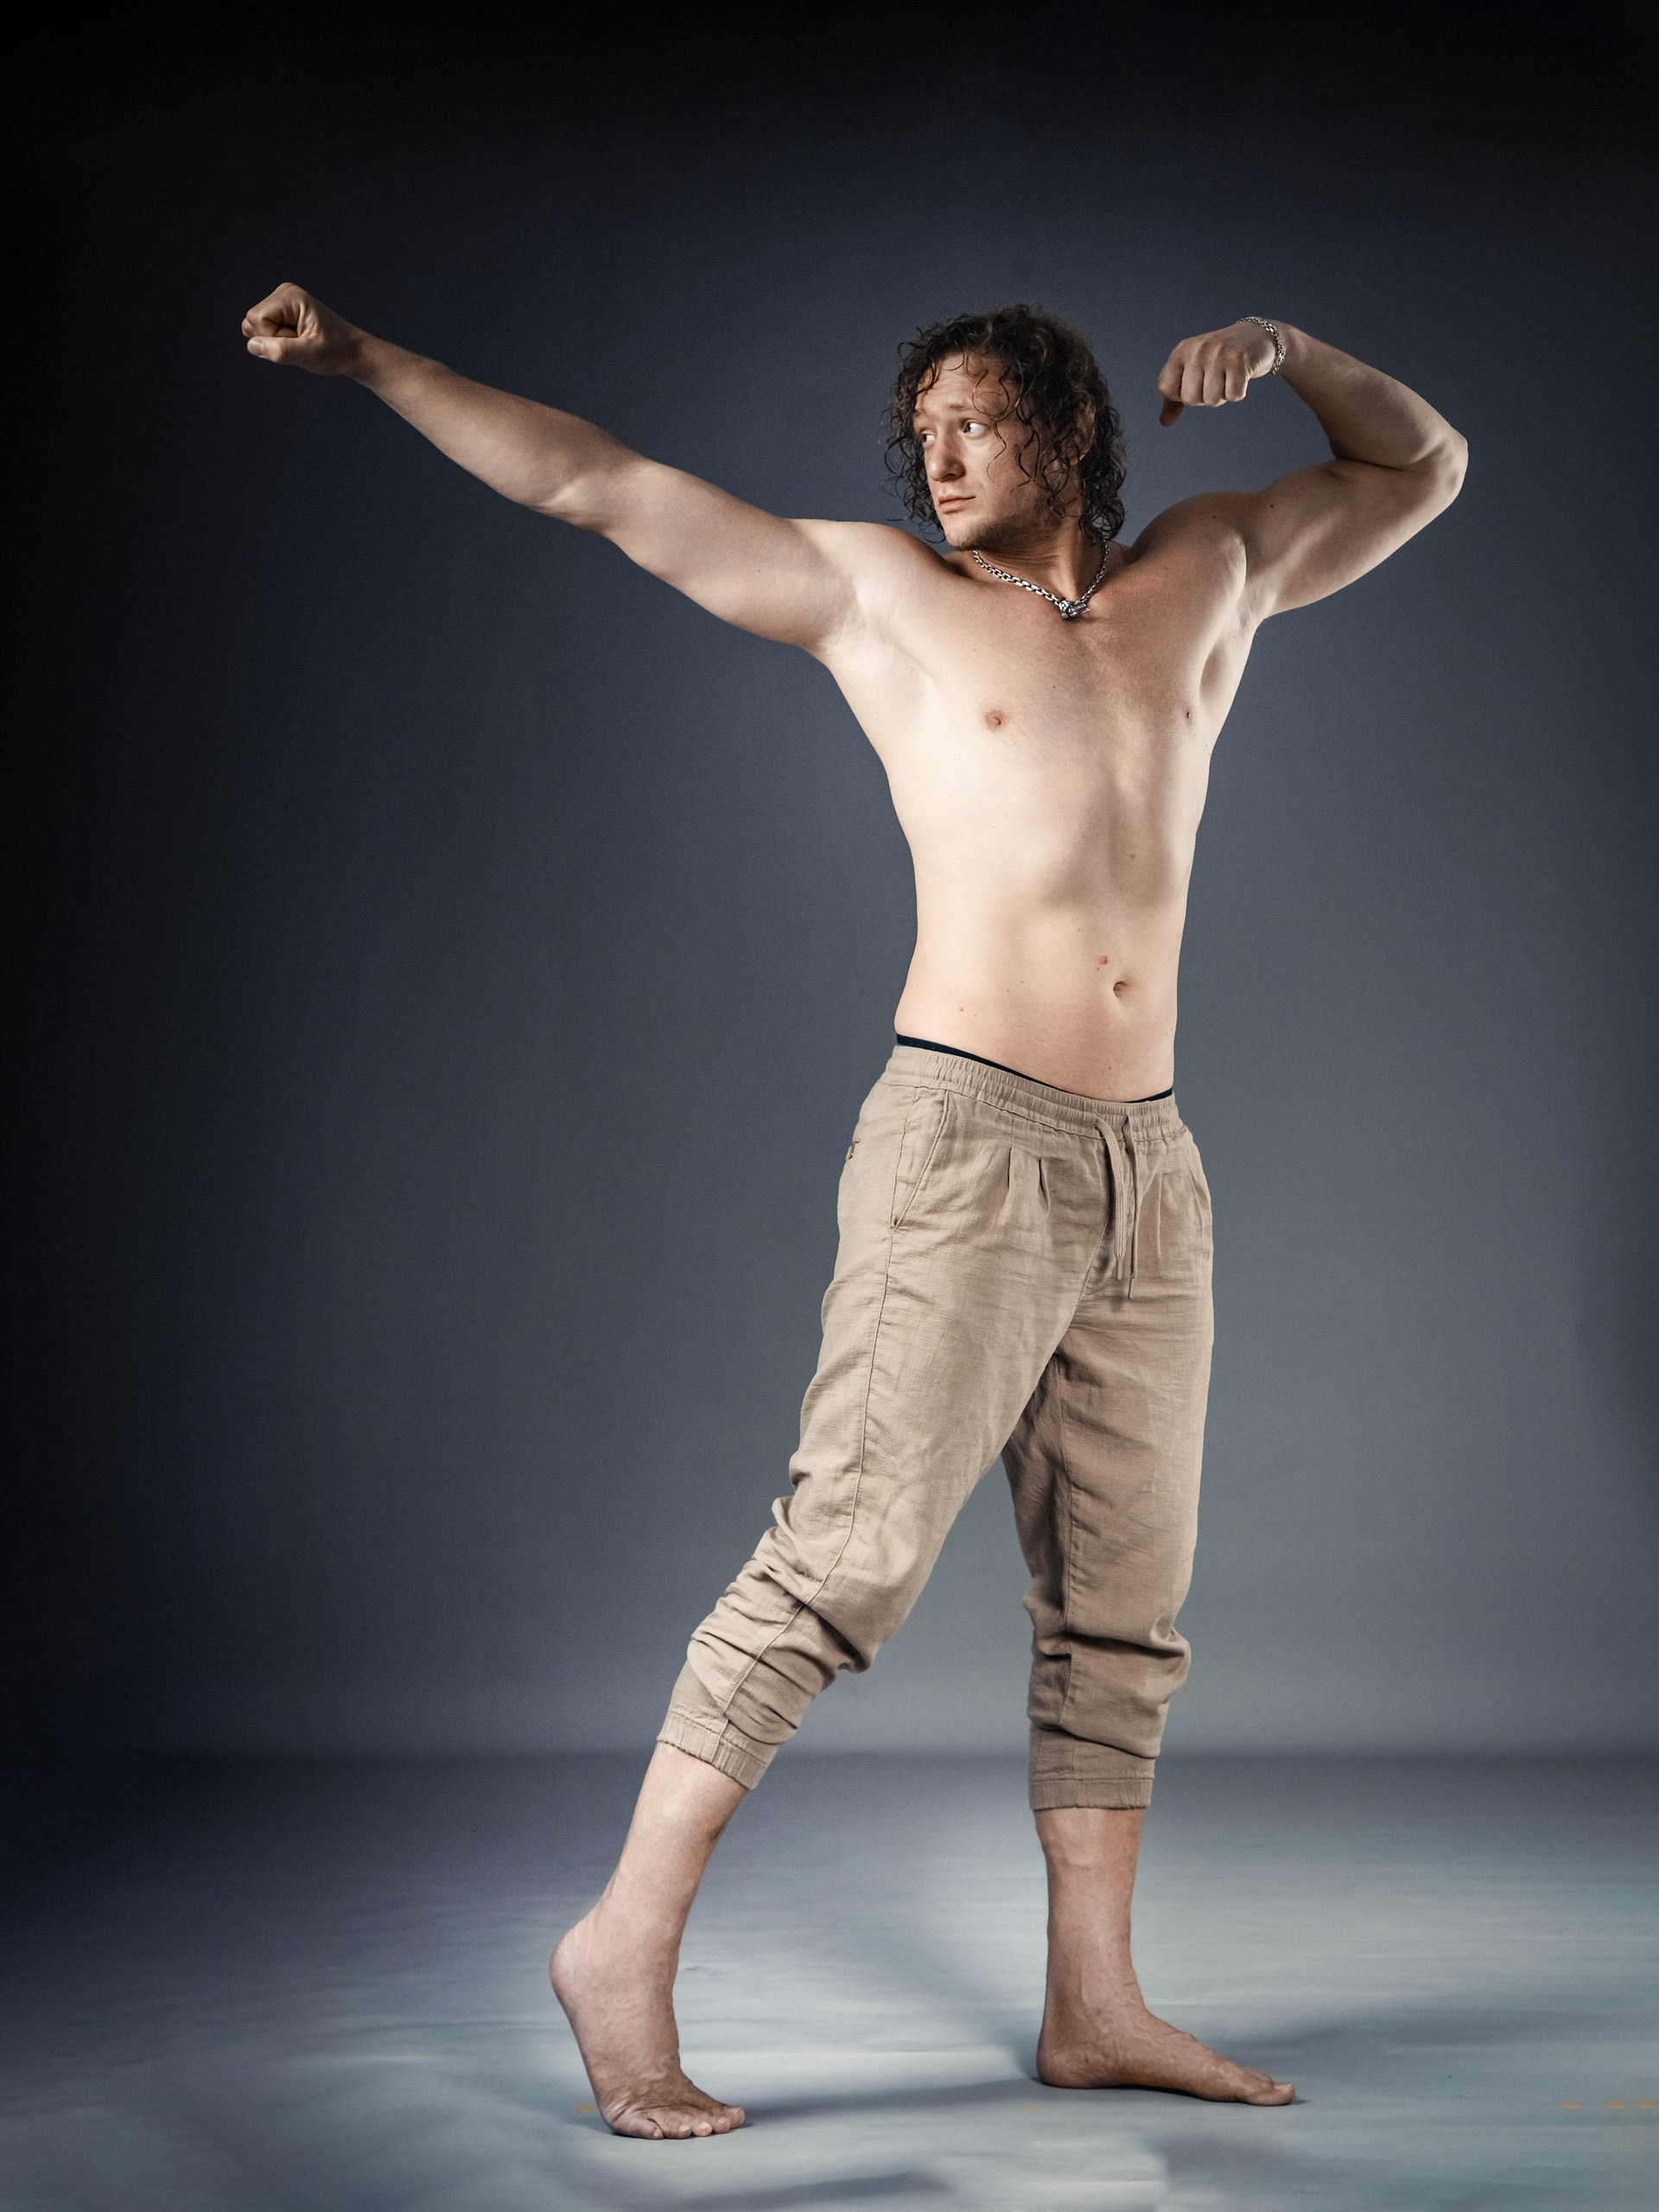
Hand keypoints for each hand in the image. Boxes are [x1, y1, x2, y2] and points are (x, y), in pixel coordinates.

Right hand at [242, 283, 364, 373]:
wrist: (352, 351)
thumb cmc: (336, 351)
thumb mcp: (310, 355)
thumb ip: (281, 350)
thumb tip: (252, 345)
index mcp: (290, 296)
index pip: (256, 318)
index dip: (272, 337)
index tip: (299, 341)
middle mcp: (283, 293)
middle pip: (252, 321)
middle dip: (273, 339)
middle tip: (301, 342)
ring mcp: (280, 301)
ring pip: (254, 327)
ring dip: (275, 341)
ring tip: (300, 342)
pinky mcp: (280, 312)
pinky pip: (262, 330)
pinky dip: (276, 341)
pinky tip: (296, 340)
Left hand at [1156, 320, 1278, 425]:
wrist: (1255, 338)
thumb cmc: (1219, 359)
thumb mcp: (1192, 372)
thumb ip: (1176, 397)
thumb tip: (1164, 422)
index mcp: (1180, 351)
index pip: (1165, 389)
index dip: (1180, 396)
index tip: (1194, 383)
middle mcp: (1197, 350)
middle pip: (1190, 399)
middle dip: (1204, 398)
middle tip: (1215, 380)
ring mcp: (1218, 354)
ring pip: (1212, 400)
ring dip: (1222, 396)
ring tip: (1227, 376)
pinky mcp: (1239, 361)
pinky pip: (1233, 396)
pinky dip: (1238, 392)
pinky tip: (1240, 376)